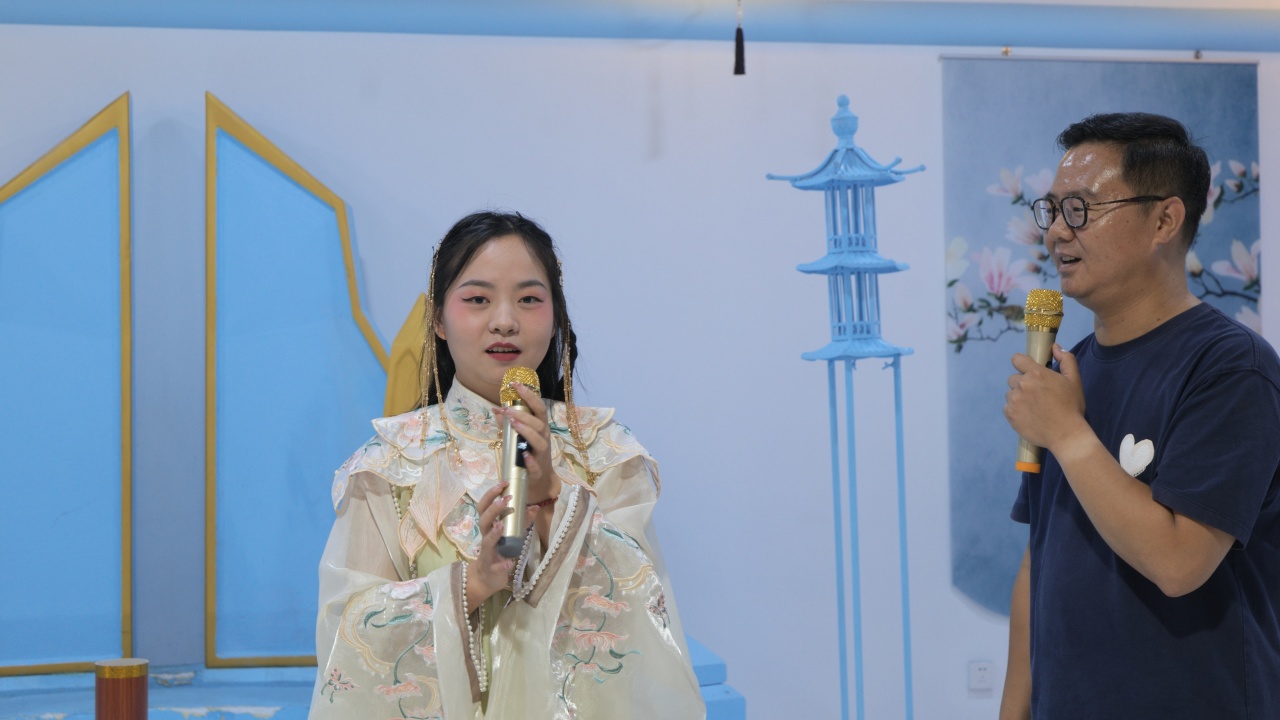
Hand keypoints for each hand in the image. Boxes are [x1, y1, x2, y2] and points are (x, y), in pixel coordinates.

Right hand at [465, 481, 541, 611]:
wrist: (487, 577)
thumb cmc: (499, 551)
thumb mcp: (511, 535)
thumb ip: (522, 521)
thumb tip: (534, 506)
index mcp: (488, 527)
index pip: (484, 506)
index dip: (491, 494)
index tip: (503, 482)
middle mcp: (485, 537)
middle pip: (483, 520)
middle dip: (493, 509)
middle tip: (505, 499)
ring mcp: (487, 553)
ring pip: (486, 542)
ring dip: (494, 533)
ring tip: (501, 524)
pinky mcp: (491, 569)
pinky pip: (495, 566)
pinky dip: (502, 564)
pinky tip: (509, 562)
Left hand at [495, 382, 557, 503]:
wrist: (539, 480)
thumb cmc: (528, 454)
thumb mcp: (518, 437)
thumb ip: (507, 424)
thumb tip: (495, 409)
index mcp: (540, 428)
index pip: (538, 408)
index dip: (529, 395)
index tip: (516, 384)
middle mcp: (544, 439)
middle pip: (539, 424)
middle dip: (524, 415)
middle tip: (508, 410)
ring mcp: (542, 454)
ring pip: (539, 441)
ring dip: (527, 431)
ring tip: (514, 424)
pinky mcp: (537, 471)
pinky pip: (535, 465)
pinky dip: (530, 460)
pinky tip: (523, 454)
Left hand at [1004, 344, 1088, 453]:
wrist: (1066, 434)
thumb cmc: (1071, 407)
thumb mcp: (1074, 380)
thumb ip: (1066, 360)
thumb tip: (1055, 347)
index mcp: (1036, 373)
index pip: (1016, 359)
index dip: (1022, 364)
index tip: (1027, 370)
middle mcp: (1022, 384)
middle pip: (1013, 378)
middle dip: (1023, 384)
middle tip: (1037, 396)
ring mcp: (1014, 400)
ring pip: (1010, 393)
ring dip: (1019, 398)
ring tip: (1035, 407)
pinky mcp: (1010, 414)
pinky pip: (1007, 407)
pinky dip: (1015, 410)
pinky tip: (1029, 416)